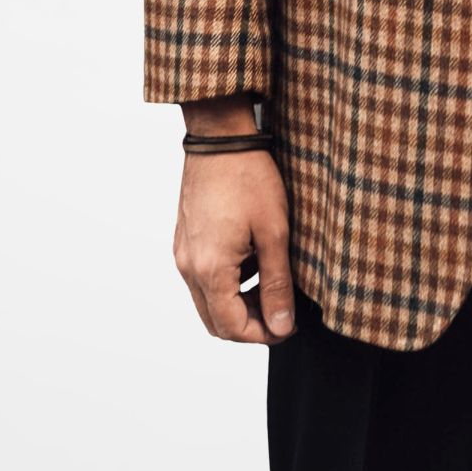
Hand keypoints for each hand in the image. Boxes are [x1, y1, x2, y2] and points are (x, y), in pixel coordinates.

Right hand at [173, 148, 297, 344]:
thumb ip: (277, 284)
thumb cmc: (249, 177)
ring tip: (270, 281)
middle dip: (249, 324)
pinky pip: (202, 277)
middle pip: (215, 321)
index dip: (263, 335)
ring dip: (237, 303)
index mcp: (209, 270)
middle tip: (281, 310)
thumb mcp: (274, 232)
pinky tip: (252, 259)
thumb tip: (282, 326)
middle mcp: (188, 267)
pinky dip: (226, 282)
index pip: (231, 328)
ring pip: (207, 300)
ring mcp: (183, 253)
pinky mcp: (184, 239)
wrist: (220, 136)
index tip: (288, 326)